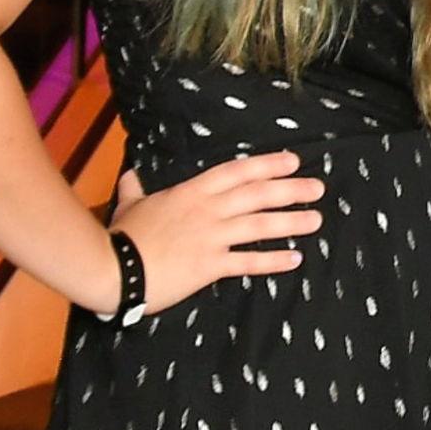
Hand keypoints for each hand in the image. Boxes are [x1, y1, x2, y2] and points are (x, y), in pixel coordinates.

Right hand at [108, 152, 323, 313]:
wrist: (113, 268)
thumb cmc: (121, 235)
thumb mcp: (130, 205)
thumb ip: (135, 189)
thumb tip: (130, 175)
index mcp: (191, 192)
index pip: (236, 172)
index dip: (267, 165)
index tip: (293, 161)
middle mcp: (207, 210)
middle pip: (257, 195)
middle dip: (290, 190)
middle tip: (318, 188)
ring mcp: (211, 237)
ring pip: (260, 225)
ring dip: (291, 222)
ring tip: (316, 220)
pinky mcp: (210, 266)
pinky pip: (248, 262)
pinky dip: (273, 260)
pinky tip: (295, 259)